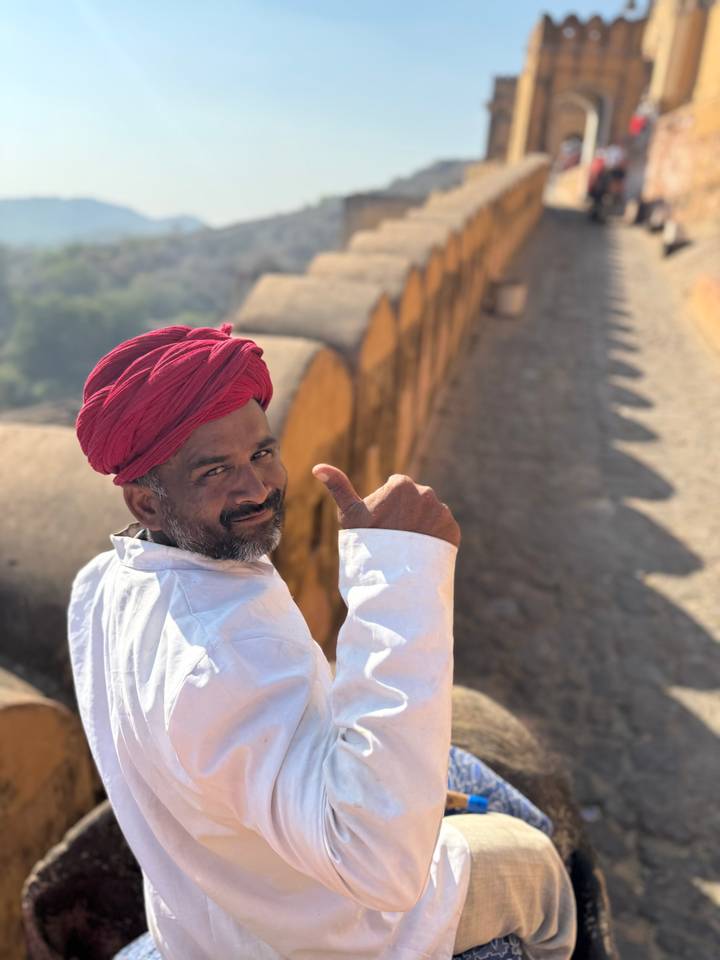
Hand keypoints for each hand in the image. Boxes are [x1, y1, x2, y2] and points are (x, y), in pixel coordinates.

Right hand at [312, 464, 459, 547]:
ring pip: (429, 514)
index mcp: (402, 484)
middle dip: (405, 514)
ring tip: (407, 547)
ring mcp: (441, 512)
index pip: (395, 487)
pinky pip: (442, 530)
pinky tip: (420, 551)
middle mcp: (426, 493)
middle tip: (393, 537)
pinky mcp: (452, 531)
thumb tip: (317, 467)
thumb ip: (339, 487)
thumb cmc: (367, 545)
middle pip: (414, 500)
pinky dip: (434, 537)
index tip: (380, 523)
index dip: (385, 506)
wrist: (394, 579)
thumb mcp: (350, 515)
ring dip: (421, 525)